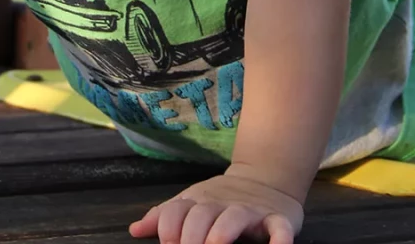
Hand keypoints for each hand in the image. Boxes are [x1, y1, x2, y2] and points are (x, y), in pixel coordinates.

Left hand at [128, 172, 303, 243]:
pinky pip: (280, 227)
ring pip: (235, 218)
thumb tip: (134, 230)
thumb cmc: (221, 200)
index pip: (177, 210)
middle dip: (192, 236)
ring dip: (223, 232)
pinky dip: (280, 238)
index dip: (168, 227)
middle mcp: (222, 204)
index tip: (167, 243)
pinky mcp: (277, 218)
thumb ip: (165, 217)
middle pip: (202, 215)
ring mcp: (250, 211)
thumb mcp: (192, 203)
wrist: (266, 178)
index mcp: (199, 201)